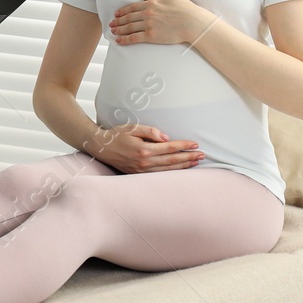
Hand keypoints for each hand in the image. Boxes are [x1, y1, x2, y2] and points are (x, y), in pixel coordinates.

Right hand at [86, 123, 203, 172]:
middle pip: (172, 160)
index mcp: (144, 150)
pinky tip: (181, 169)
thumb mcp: (132, 127)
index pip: (170, 148)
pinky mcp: (139, 174)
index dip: (184, 146)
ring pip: (168, 169)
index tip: (195, 144)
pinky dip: (173, 172)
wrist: (100, 148)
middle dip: (189, 157)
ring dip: (184, 166)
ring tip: (196, 162)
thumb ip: (151, 131)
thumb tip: (167, 137)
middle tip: (202, 155)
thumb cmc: (117, 135)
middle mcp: (144, 162)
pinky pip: (160, 174)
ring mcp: (142, 171)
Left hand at [109, 0, 211, 45]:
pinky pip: (134, 38)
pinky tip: (119, 41)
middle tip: (111, 23)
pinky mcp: (151, 36)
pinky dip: (125, 39)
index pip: (133, 7)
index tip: (117, 13)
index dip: (123, 11)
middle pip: (129, 17)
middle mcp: (148, 13)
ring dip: (119, 29)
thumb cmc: (186, 9)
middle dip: (118, 20)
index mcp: (152, 3)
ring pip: (129, 27)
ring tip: (113, 31)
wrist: (192, 22)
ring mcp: (148, 25)